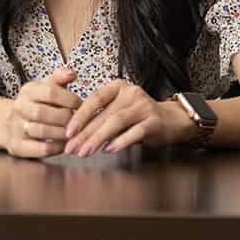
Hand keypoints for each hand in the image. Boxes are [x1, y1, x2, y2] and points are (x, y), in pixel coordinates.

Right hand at [0, 67, 81, 158]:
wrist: (7, 123)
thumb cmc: (36, 104)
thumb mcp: (45, 88)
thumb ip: (60, 78)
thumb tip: (72, 73)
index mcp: (28, 91)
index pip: (49, 92)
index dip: (69, 99)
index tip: (81, 105)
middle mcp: (19, 107)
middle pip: (43, 112)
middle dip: (65, 118)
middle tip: (79, 122)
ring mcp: (15, 127)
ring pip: (42, 131)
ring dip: (62, 133)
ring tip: (74, 134)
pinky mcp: (17, 146)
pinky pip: (41, 149)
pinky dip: (57, 147)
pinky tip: (65, 144)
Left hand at [63, 80, 194, 155]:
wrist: (172, 120)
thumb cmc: (139, 117)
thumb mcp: (118, 112)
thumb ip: (100, 119)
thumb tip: (74, 136)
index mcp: (118, 87)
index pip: (94, 99)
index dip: (80, 116)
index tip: (67, 131)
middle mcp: (131, 92)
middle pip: (103, 114)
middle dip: (85, 133)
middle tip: (71, 148)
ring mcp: (144, 106)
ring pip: (116, 122)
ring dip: (98, 138)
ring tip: (85, 151)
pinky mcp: (154, 121)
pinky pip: (134, 132)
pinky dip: (120, 141)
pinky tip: (108, 150)